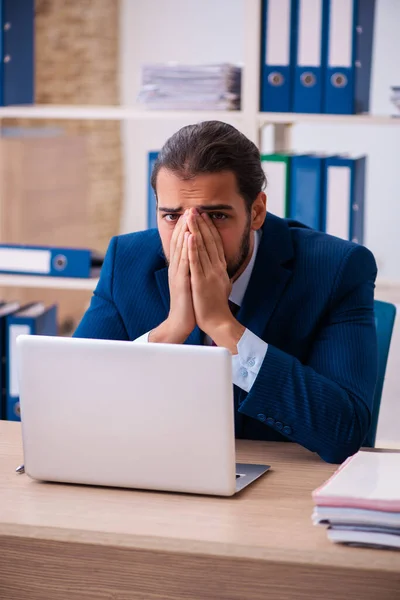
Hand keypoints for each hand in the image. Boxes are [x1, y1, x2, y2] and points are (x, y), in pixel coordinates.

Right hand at [150, 211, 195, 342]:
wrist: (180, 322)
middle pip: (180, 242)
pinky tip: (190, 236)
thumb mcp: (188, 283)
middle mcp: (176, 268)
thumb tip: (195, 262)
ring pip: (181, 248)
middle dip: (185, 224)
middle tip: (190, 208)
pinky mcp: (181, 282)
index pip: (182, 243)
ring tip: (189, 216)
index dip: (186, 228)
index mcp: (179, 267)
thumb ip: (190, 271)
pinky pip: (185, 262)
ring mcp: (178, 274)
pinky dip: (187, 248)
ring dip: (185, 231)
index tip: (192, 214)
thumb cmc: (188, 304)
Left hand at [187, 209, 243, 351]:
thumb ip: (220, 273)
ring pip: (202, 248)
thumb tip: (220, 265)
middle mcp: (217, 268)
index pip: (216, 244)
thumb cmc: (216, 306)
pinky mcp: (201, 282)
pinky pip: (196, 262)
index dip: (210, 228)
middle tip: (196, 209)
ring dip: (197, 230)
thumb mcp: (221, 285)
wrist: (218, 322)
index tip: (204, 216)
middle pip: (210, 242)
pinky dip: (193, 248)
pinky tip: (189, 236)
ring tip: (191, 216)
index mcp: (221, 269)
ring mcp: (210, 274)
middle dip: (202, 224)